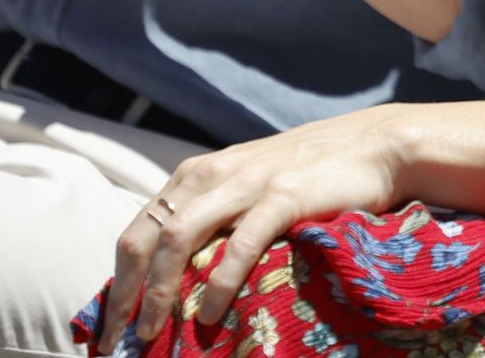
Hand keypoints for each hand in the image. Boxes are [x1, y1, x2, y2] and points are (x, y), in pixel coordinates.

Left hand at [98, 107, 414, 348]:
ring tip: (151, 334)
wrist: (377, 145)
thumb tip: (182, 278)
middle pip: (144, 238)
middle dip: (122, 294)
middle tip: (117, 341)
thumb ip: (215, 218)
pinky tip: (209, 313)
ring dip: (157, 292)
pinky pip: (238, 243)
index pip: (136, 231)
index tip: (108, 328)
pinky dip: (218, 281)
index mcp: (196, 175)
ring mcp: (246, 183)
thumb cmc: (312, 174)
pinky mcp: (282, 195)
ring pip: (177, 239)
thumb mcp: (250, 188)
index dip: (115, 282)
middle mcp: (210, 175)